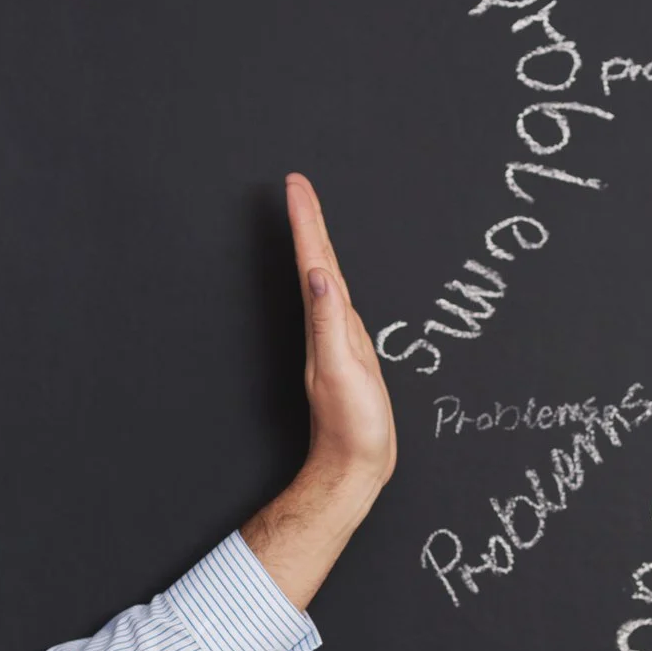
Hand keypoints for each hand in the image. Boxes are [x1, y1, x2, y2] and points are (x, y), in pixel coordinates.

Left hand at [285, 172, 395, 485]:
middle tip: (299, 185)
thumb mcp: (342, 370)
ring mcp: (337, 339)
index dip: (306, 221)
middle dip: (308, 221)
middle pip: (316, 263)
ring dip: (317, 243)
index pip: (313, 262)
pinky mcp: (349, 353)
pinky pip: (339, 302)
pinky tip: (332, 275)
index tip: (296, 185)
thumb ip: (329, 322)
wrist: (355, 465)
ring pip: (325, 279)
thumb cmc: (352, 425)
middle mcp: (326, 326)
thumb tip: (317, 275)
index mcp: (324, 324)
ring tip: (310, 214)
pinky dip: (334, 278)